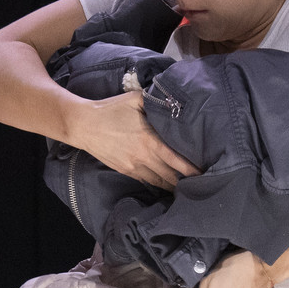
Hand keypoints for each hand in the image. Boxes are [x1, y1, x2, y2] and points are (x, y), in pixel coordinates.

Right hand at [68, 91, 199, 189]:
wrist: (84, 125)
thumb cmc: (110, 110)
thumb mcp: (135, 99)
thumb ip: (156, 101)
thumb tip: (173, 100)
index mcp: (149, 141)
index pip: (176, 160)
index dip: (191, 170)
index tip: (204, 174)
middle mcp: (143, 158)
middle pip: (170, 176)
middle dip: (185, 182)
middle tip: (201, 184)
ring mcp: (133, 167)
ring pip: (159, 182)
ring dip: (173, 186)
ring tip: (187, 188)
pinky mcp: (125, 171)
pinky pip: (146, 181)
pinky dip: (158, 184)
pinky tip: (166, 185)